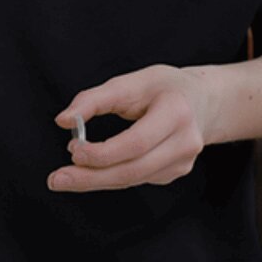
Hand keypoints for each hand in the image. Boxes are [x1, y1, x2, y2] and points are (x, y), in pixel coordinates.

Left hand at [48, 64, 224, 192]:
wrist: (204, 101)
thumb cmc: (163, 87)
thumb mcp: (130, 81)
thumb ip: (94, 99)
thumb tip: (64, 121)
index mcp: (177, 112)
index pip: (137, 143)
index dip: (103, 152)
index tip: (73, 149)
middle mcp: (186, 141)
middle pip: (133, 170)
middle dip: (92, 177)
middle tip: (57, 179)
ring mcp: (184, 161)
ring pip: (133, 179)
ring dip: (96, 180)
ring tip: (66, 176)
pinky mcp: (176, 172)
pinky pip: (137, 178)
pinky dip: (112, 175)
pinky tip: (97, 168)